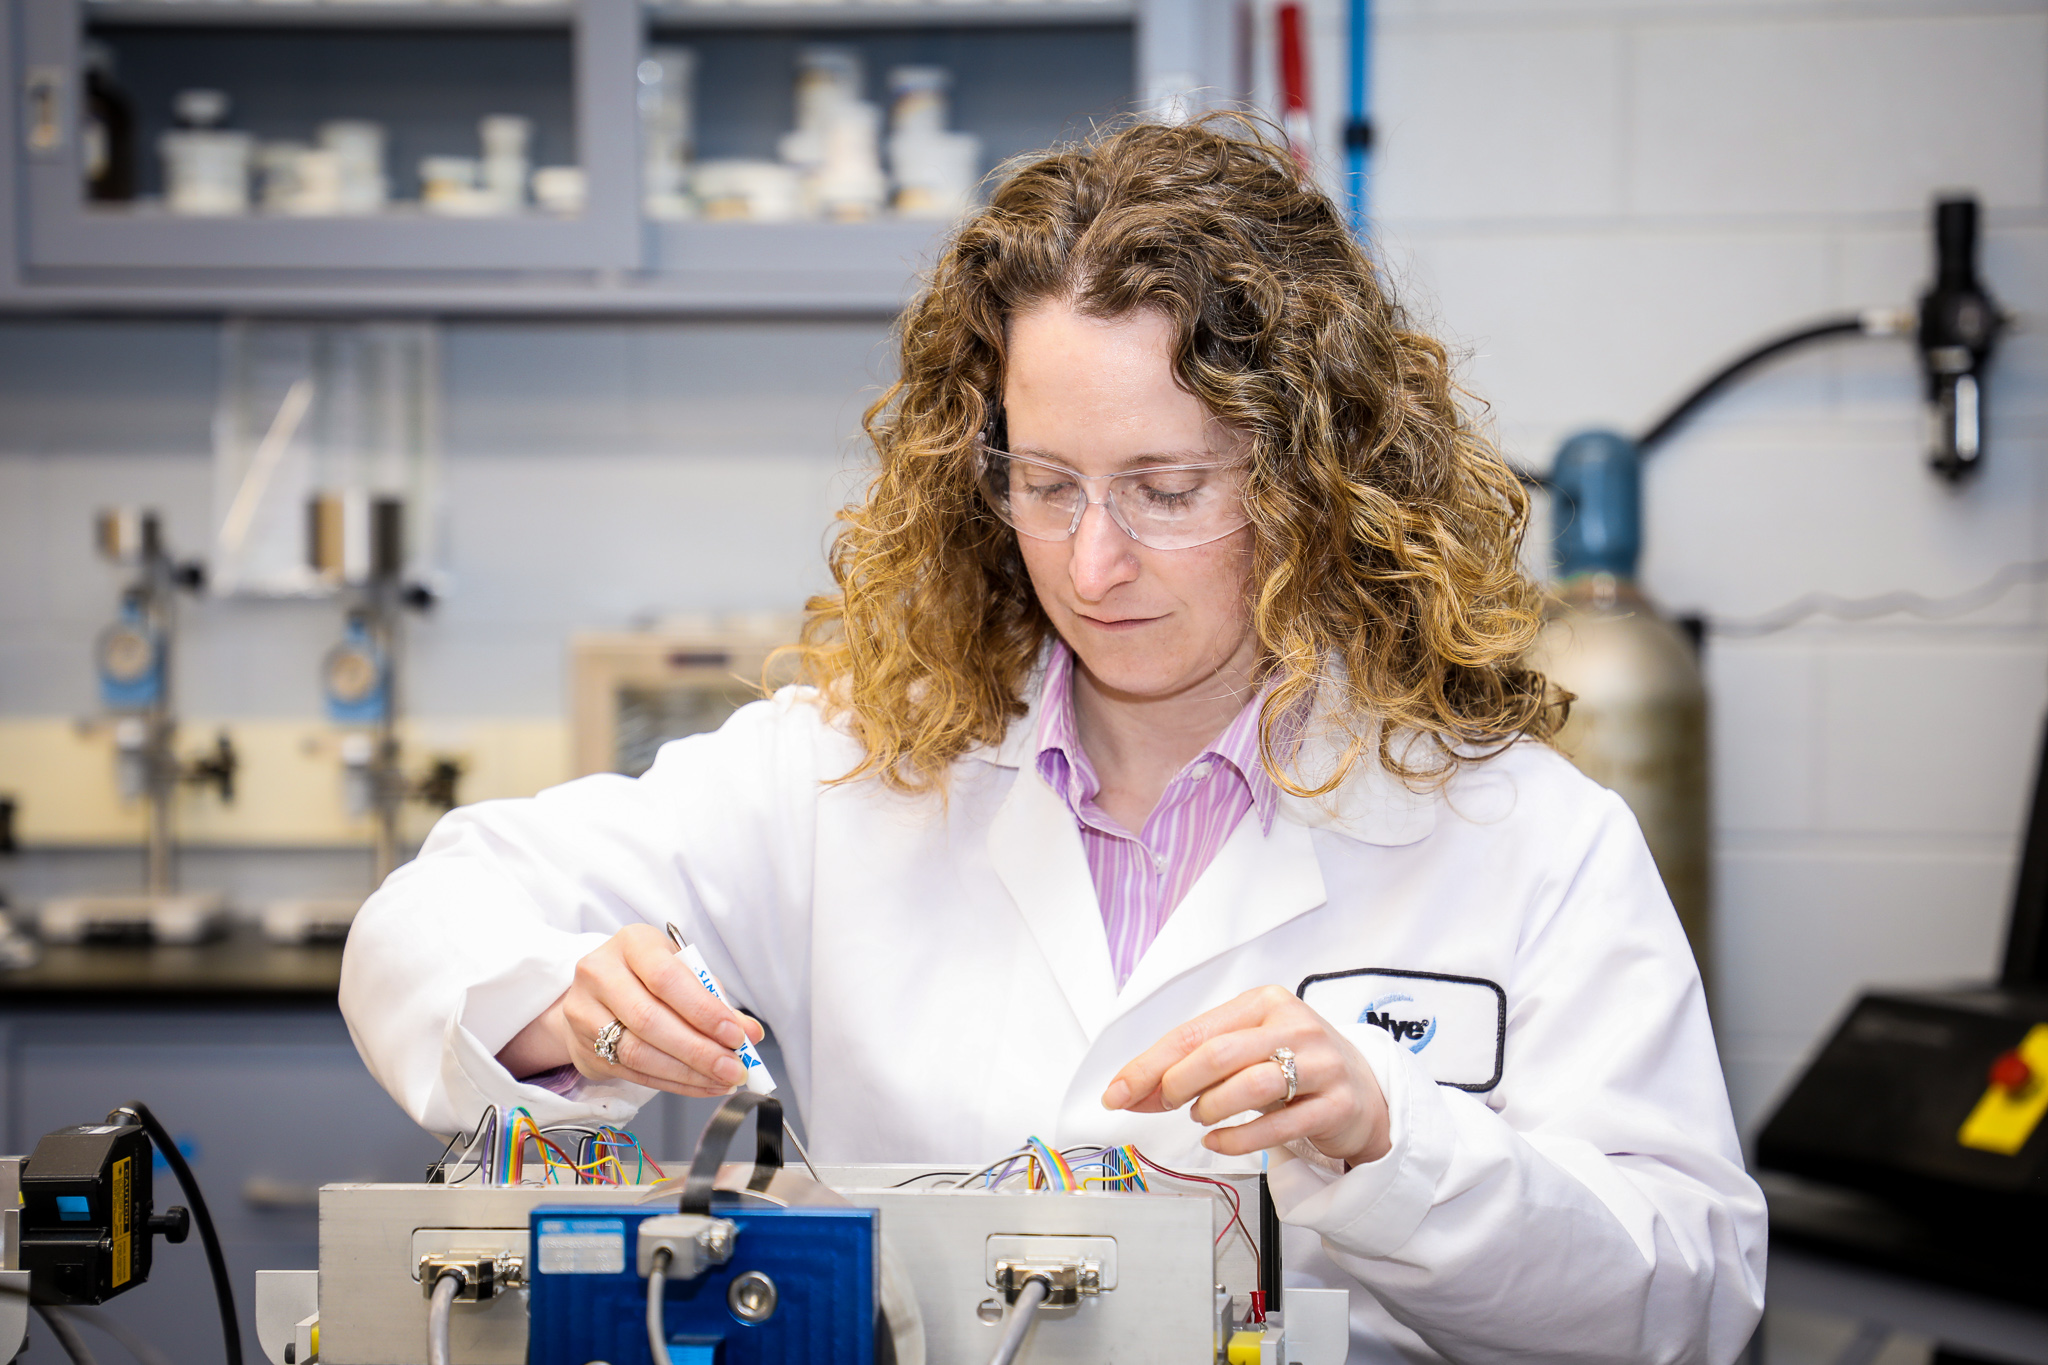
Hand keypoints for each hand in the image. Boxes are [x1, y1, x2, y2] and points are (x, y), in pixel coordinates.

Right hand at [496, 924, 765, 1096]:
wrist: (595, 993)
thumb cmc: (649, 977)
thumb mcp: (682, 972)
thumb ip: (715, 1000)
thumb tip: (751, 1033)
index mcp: (632, 943)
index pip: (667, 979)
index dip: (704, 1011)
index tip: (736, 1035)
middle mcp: (600, 973)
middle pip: (650, 1020)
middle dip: (698, 1050)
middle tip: (734, 1068)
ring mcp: (585, 1012)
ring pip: (638, 1052)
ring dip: (687, 1073)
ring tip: (722, 1081)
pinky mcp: (583, 1048)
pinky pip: (633, 1073)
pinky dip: (673, 1083)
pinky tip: (700, 1085)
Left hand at [1100, 985, 1391, 1164]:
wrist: (1364, 1092)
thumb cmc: (1294, 1067)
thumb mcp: (1244, 1053)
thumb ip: (1191, 1067)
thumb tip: (1129, 1091)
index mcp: (1264, 1003)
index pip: (1194, 1032)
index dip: (1149, 1065)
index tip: (1118, 1092)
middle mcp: (1294, 1026)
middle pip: (1219, 1054)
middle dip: (1176, 1085)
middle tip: (1163, 1104)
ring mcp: (1321, 1064)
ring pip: (1250, 1085)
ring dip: (1210, 1108)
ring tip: (1201, 1118)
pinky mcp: (1337, 1104)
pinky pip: (1278, 1125)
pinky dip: (1237, 1139)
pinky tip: (1219, 1142)